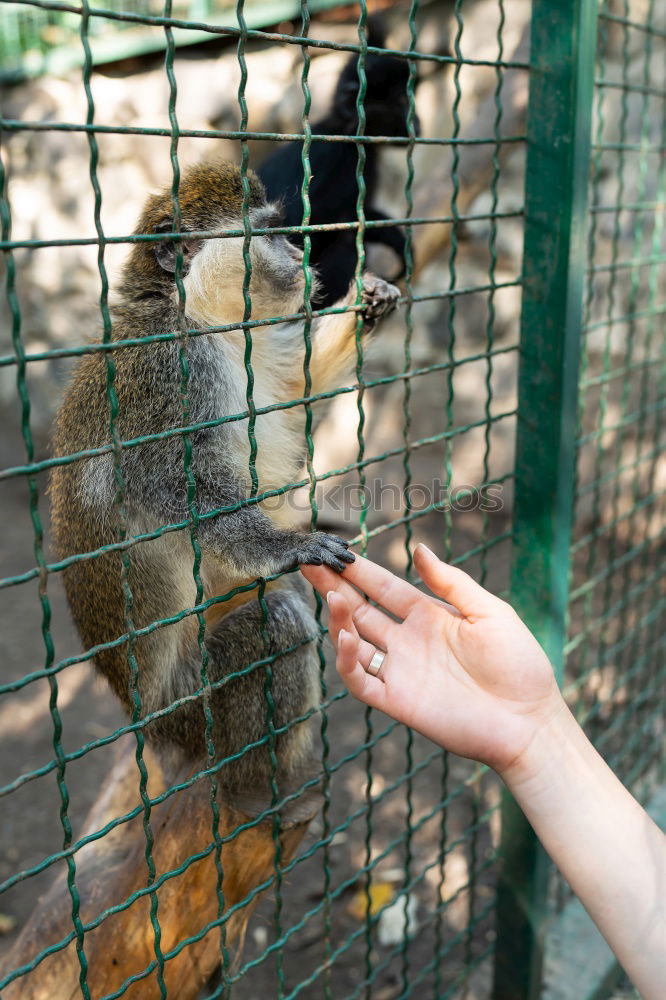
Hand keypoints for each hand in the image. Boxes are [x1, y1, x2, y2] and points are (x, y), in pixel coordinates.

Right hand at [301, 543, 563, 775]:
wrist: (529, 720)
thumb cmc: (520, 664)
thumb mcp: (490, 612)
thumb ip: (452, 582)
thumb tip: (418, 548)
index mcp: (429, 616)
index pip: (383, 587)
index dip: (358, 570)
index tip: (333, 551)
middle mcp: (408, 640)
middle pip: (360, 609)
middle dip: (333, 586)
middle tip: (308, 562)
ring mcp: (401, 671)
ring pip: (354, 641)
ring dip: (338, 619)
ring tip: (331, 596)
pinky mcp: (397, 701)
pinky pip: (361, 679)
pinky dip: (347, 659)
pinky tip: (346, 637)